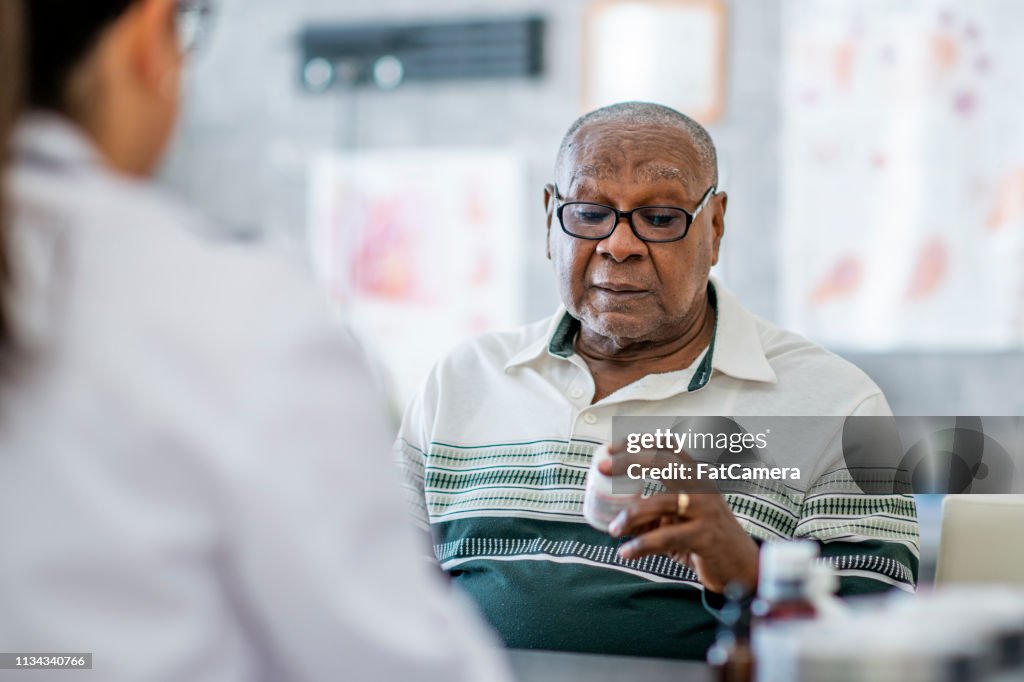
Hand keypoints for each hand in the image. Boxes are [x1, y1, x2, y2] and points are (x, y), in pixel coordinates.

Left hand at [599, 443, 758, 593]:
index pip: (667, 446)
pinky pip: (666, 537)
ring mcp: (705, 509)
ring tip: (613, 530)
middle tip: (602, 468)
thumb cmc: (704, 535)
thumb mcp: (681, 514)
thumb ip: (654, 508)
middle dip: (629, 461)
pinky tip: (626, 552)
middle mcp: (702, 485)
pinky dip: (641, 546)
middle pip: (664, 461)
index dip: (637, 442)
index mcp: (695, 475)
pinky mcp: (705, 536)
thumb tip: (612, 511)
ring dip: (631, 515)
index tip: (609, 448)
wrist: (741, 566)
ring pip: (661, 502)